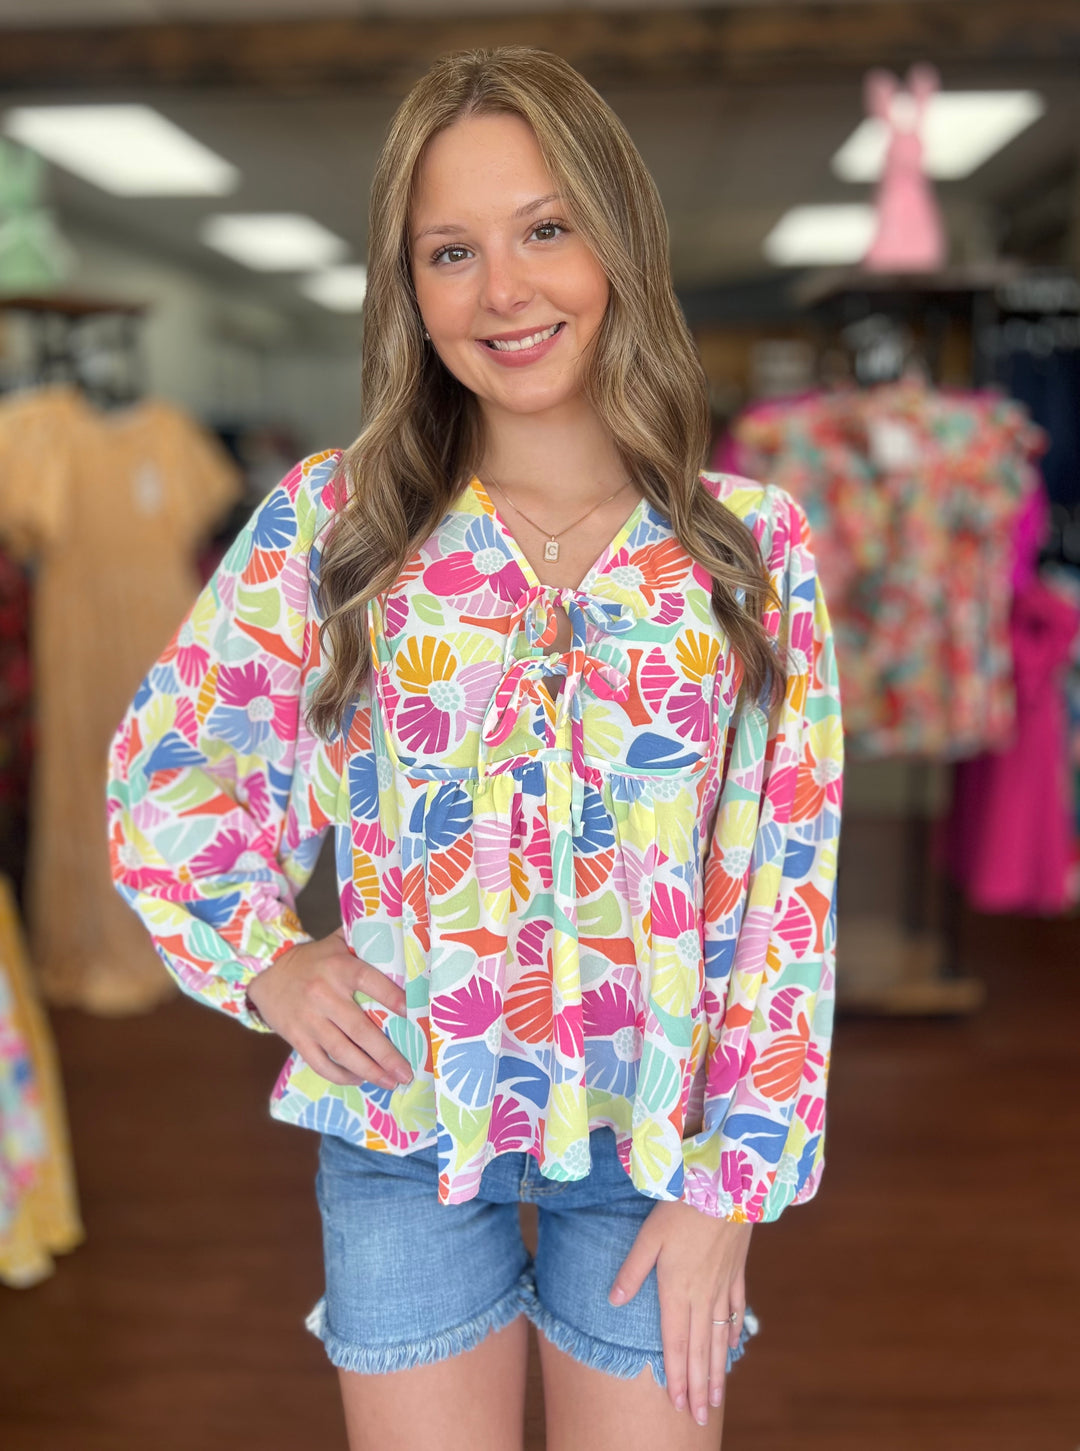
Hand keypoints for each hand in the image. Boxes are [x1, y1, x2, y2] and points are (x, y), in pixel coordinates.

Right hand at [245, 927, 412, 1090]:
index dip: (393, 998)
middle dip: (386, 1054)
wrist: (266, 972)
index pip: (371, 982)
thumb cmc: (313, 959)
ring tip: (390, 1082)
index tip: (414, 1014)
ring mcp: (309, 1019)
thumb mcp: (337, 942)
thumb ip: (364, 942)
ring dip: (368, 1070)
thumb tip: (401, 938)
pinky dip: (341, 1075)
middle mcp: (324, 994)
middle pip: (360, 1029)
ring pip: (342, 1051)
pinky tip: (359, 1079)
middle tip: (406, 1072)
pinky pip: (320, 1062)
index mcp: (339, 967)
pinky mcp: (296, 1037)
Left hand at [608, 1200, 751, 1425]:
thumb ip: (632, 1270)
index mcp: (677, 1290)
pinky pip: (736, 1309)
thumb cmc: (682, 1208)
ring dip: (718, 1370)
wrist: (727, 1188)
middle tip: (701, 1417)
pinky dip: (734, 1331)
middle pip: (701, 1350)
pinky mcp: (736, 1272)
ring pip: (721, 1337)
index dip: (676, 1376)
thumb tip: (613, 1300)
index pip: (676, 1343)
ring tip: (717, 1397)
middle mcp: (703, 1296)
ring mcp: (723, 1285)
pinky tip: (734, 1346)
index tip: (678, 1405)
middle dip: (699, 1387)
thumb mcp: (649, 1236)